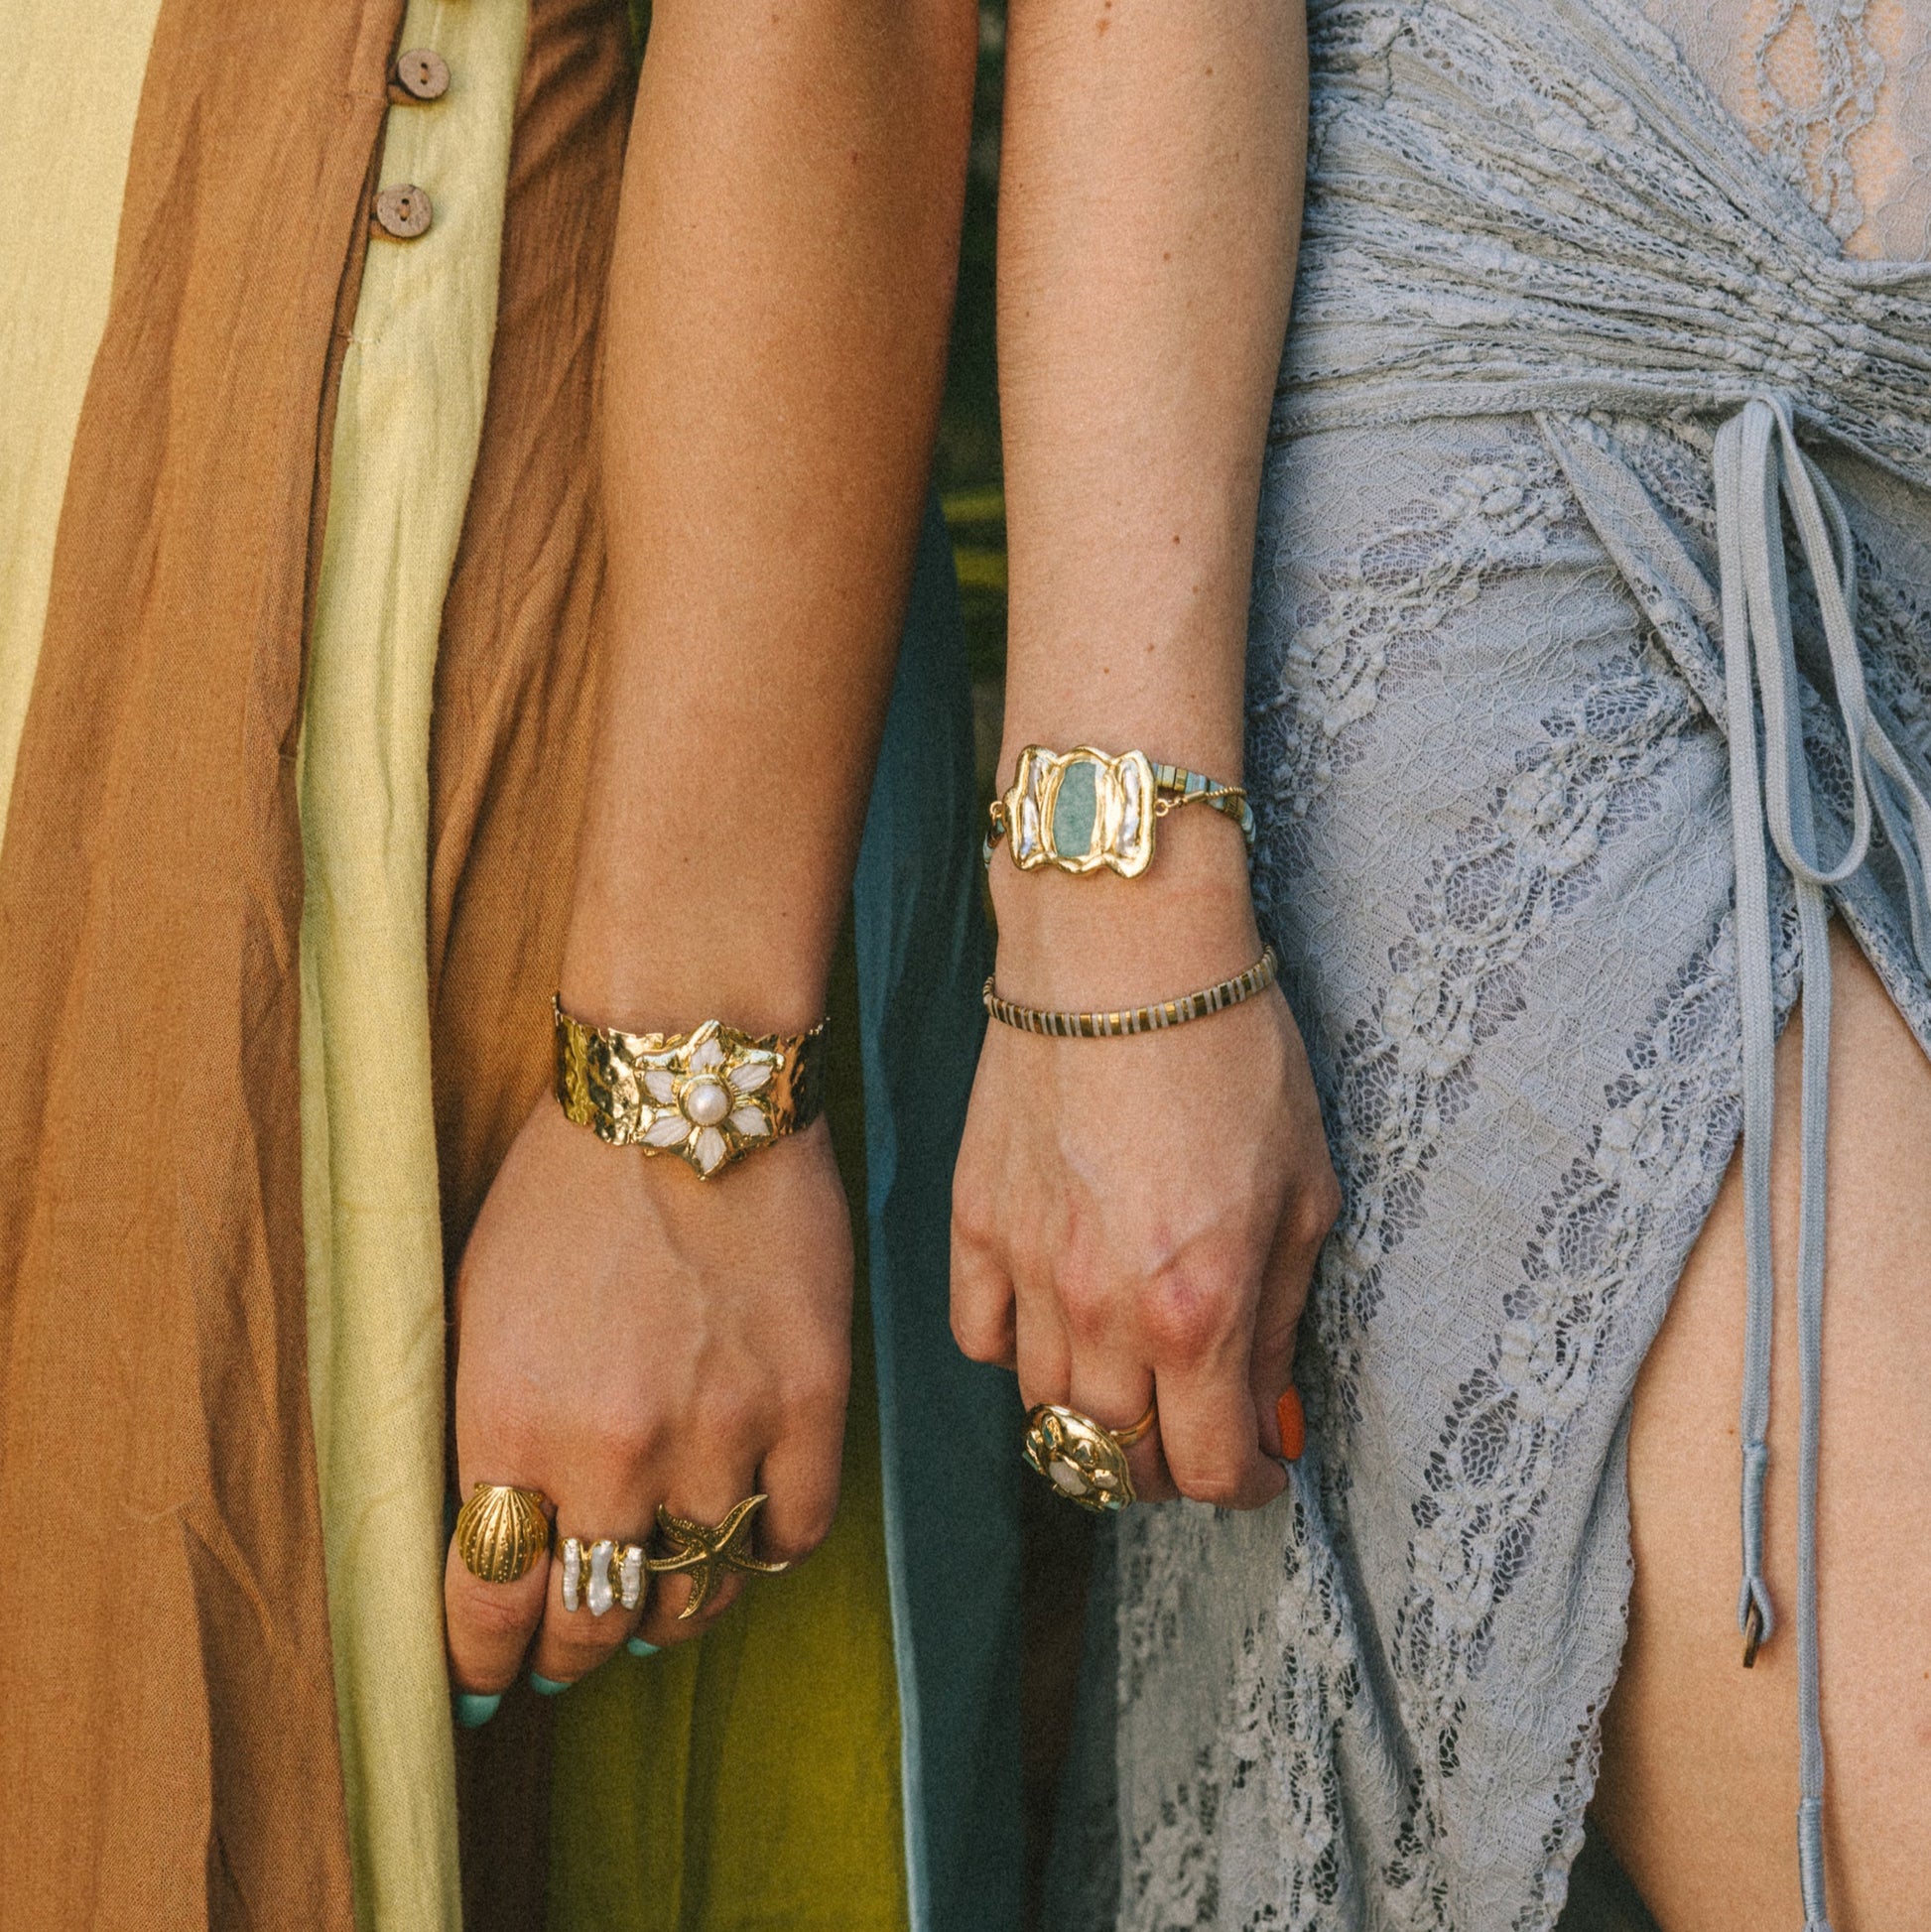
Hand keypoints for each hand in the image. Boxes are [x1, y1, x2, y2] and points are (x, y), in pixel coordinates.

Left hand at [444, 1101, 852, 1694]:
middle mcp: (610, 1447)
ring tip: (663, 1588)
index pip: (488, 1602)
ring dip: (673, 1608)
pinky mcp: (811, 1399)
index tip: (491, 1676)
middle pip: (594, 1620)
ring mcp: (721, 1427)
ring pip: (700, 1592)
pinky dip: (769, 1548)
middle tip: (573, 1649)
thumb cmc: (567, 1182)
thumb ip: (481, 1431)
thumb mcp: (476, 1306)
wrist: (684, 1087)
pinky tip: (747, 1525)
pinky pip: (797, 1533)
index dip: (486, 1659)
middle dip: (572, 1651)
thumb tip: (490, 1535)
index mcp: (506, 1421)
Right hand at [951, 837, 1336, 1507]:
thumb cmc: (1232, 1050)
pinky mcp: (973, 1221)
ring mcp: (1025, 1269)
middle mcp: (1101, 1309)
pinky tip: (1057, 1322)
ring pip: (1043, 1411)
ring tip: (1132, 1381)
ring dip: (1094, 1419)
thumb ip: (1282, 1317)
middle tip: (1200, 1429)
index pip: (1205, 1470)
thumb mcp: (1304, 1190)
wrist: (1122, 950)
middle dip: (1169, 1467)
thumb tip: (1267, 1409)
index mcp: (1197, 1308)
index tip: (1260, 1468)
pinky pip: (980, 1337)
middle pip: (1115, 1461)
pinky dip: (1019, 1354)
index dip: (1245, 1486)